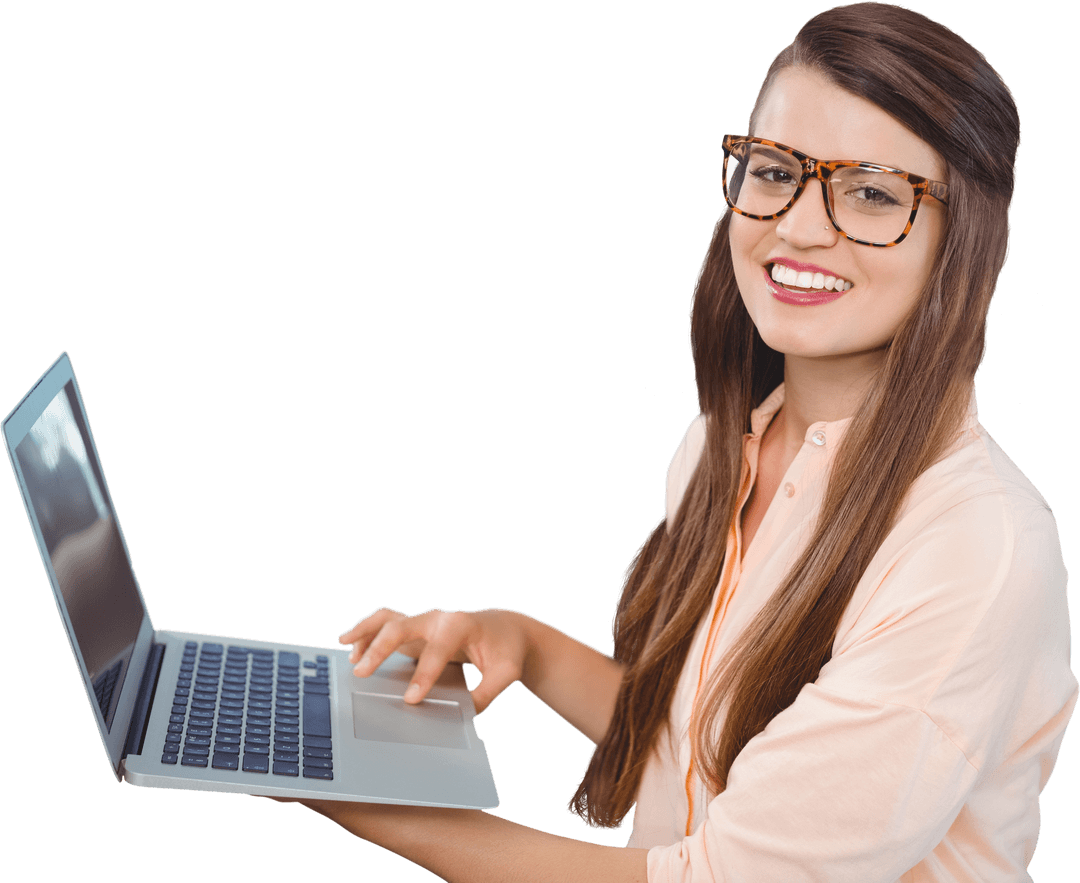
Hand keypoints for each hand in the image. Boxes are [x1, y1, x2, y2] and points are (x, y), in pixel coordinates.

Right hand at [338, 607, 529, 712]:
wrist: (506, 629)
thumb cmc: (506, 650)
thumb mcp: (506, 672)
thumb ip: (489, 692)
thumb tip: (468, 713)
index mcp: (461, 625)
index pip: (437, 650)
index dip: (424, 675)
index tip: (411, 699)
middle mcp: (439, 618)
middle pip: (403, 626)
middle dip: (381, 649)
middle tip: (362, 673)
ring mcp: (425, 620)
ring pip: (388, 617)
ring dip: (366, 631)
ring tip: (347, 649)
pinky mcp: (417, 628)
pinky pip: (387, 623)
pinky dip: (368, 631)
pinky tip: (352, 645)